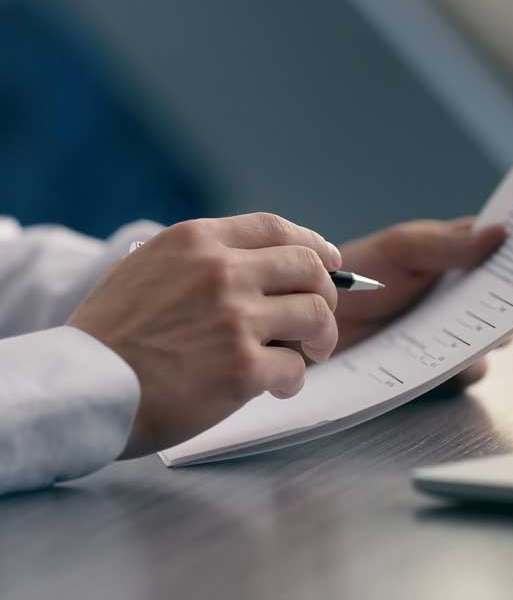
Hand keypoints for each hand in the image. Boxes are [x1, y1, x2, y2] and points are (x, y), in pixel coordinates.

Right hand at [67, 213, 341, 456]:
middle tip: (318, 320)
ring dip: (320, 338)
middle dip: (326, 294)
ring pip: (315, 315)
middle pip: (309, 268)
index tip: (329, 262)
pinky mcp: (241, 367)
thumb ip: (199, 261)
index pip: (275, 227)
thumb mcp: (146, 268)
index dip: (313, 243)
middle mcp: (222, 271)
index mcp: (197, 241)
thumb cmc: (108, 334)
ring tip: (307, 355)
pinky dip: (293, 379)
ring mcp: (235, 317)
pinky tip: (276, 388)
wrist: (81, 387)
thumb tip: (253, 270)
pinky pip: (294, 367)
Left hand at [335, 217, 506, 389]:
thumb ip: (449, 244)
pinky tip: (448, 361)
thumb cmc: (358, 274)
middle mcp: (459, 296)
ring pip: (492, 340)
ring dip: (490, 337)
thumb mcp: (401, 249)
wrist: (318, 319)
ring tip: (479, 331)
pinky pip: (465, 372)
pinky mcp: (437, 369)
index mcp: (454, 256)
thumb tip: (503, 232)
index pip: (501, 251)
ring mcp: (450, 334)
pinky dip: (462, 367)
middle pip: (505, 299)